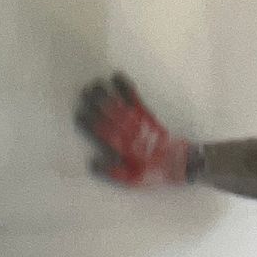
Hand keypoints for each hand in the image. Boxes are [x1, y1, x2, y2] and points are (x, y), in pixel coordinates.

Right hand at [75, 74, 195, 186]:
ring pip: (120, 105)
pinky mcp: (147, 114)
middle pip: (110, 115)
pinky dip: (125, 87)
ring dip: (108, 93)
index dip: (91, 123)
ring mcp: (139, 121)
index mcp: (123, 148)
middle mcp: (130, 132)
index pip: (103, 133)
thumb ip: (112, 172)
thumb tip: (92, 163)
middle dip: (97, 102)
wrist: (177, 162)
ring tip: (96, 82)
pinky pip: (134, 98)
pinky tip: (117, 77)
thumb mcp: (132, 180)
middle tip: (84, 91)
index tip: (79, 113)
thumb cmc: (152, 172)